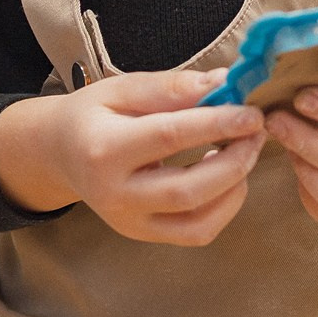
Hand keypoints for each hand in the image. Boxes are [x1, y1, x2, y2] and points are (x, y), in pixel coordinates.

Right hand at [0, 70, 264, 244]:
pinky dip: (224, 207)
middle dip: (234, 161)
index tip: (251, 112)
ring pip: (196, 221)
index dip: (217, 124)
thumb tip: (223, 82)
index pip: (169, 137)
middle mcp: (114, 194)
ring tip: (246, 151)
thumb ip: (171, 87)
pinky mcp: (143, 234)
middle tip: (257, 131)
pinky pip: (195, 233)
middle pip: (186, 190)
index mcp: (103, 148)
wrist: (60, 154)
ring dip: (234, 187)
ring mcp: (128, 221)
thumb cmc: (94, 115)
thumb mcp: (122, 89)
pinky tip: (228, 178)